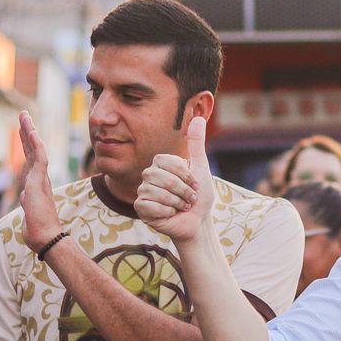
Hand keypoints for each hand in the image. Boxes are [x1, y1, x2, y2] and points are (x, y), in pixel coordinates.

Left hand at [16, 111, 63, 253]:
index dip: (28, 146)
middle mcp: (40, 179)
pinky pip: (39, 158)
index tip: (25, 132)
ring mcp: (40, 180)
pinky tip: (32, 132)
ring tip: (24, 116)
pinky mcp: (40, 182)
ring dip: (29, 132)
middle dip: (27, 133)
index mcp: (37, 186)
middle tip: (24, 116)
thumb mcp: (28, 216)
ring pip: (35, 150)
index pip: (31, 161)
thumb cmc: (38, 232)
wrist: (46, 238)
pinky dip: (36, 145)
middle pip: (33, 151)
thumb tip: (25, 200)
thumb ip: (27, 205)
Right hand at [136, 116, 212, 243]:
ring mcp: (143, 192)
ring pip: (156, 192)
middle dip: (182, 190)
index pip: (166, 161)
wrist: (197, 223)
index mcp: (161, 164)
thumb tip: (197, 117)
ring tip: (182, 207)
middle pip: (161, 177)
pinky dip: (166, 211)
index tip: (194, 184)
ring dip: (176, 202)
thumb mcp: (200, 168)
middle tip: (190, 198)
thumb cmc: (199, 196)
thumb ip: (196, 143)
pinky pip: (149, 205)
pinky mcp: (140, 208)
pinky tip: (170, 214)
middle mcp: (149, 176)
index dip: (184, 174)